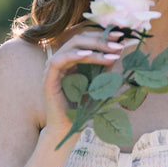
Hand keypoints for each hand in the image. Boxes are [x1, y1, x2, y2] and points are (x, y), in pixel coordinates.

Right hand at [41, 26, 130, 144]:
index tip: (120, 37)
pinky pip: (58, 61)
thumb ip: (104, 68)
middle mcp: (61, 61)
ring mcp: (52, 69)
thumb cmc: (82, 110)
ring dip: (93, 47)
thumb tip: (117, 51)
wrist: (68, 130)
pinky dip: (73, 56)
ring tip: (111, 51)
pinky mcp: (48, 79)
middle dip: (101, 39)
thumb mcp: (98, 85)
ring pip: (71, 46)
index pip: (86, 40)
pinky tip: (88, 55)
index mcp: (71, 60)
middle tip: (118, 43)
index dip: (102, 36)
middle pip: (79, 39)